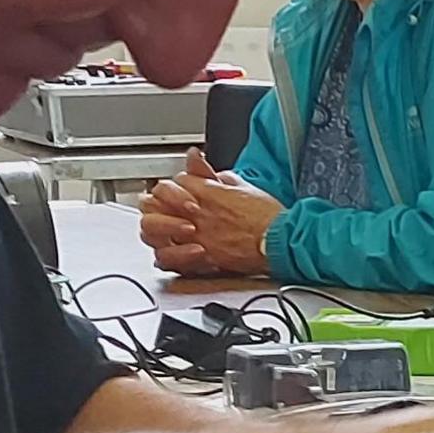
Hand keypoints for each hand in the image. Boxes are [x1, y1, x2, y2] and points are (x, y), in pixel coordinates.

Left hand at [139, 148, 280, 276]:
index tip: (184, 191)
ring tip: (167, 230)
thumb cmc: (269, 217)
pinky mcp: (199, 257)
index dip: (179, 186)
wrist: (280, 241)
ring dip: (157, 227)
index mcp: (208, 192)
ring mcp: (194, 234)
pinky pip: (168, 257)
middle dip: (158, 201)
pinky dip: (168, 255)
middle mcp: (197, 212)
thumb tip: (216, 175)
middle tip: (164, 207)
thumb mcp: (247, 187)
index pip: (178, 180)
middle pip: (156, 198)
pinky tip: (175, 253)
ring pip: (153, 227)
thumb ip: (224, 179)